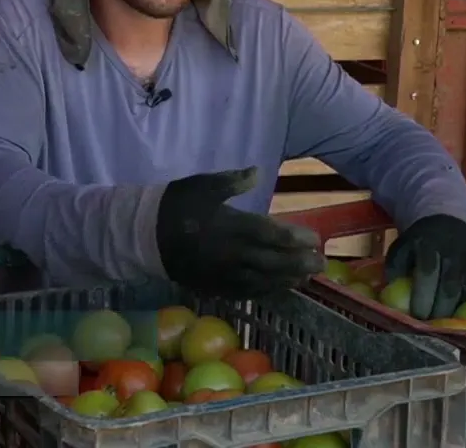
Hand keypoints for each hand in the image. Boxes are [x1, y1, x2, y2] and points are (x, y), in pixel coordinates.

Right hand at [155, 167, 324, 298]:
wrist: (144, 235)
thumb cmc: (177, 205)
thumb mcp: (203, 184)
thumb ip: (233, 181)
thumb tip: (257, 173)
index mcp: (233, 226)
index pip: (274, 235)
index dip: (297, 239)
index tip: (315, 238)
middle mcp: (233, 254)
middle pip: (274, 262)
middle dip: (300, 263)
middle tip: (321, 263)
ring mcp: (224, 273)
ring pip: (263, 280)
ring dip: (287, 279)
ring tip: (305, 278)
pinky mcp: (214, 286)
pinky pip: (245, 292)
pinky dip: (265, 291)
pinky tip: (276, 288)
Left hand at [385, 214, 465, 319]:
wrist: (448, 217)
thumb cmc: (420, 240)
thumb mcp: (402, 246)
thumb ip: (395, 267)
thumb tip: (390, 290)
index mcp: (429, 246)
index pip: (427, 273)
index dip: (423, 296)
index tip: (417, 315)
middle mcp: (454, 252)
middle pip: (449, 286)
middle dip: (440, 310)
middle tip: (431, 326)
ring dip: (456, 309)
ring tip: (445, 324)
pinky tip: (462, 312)